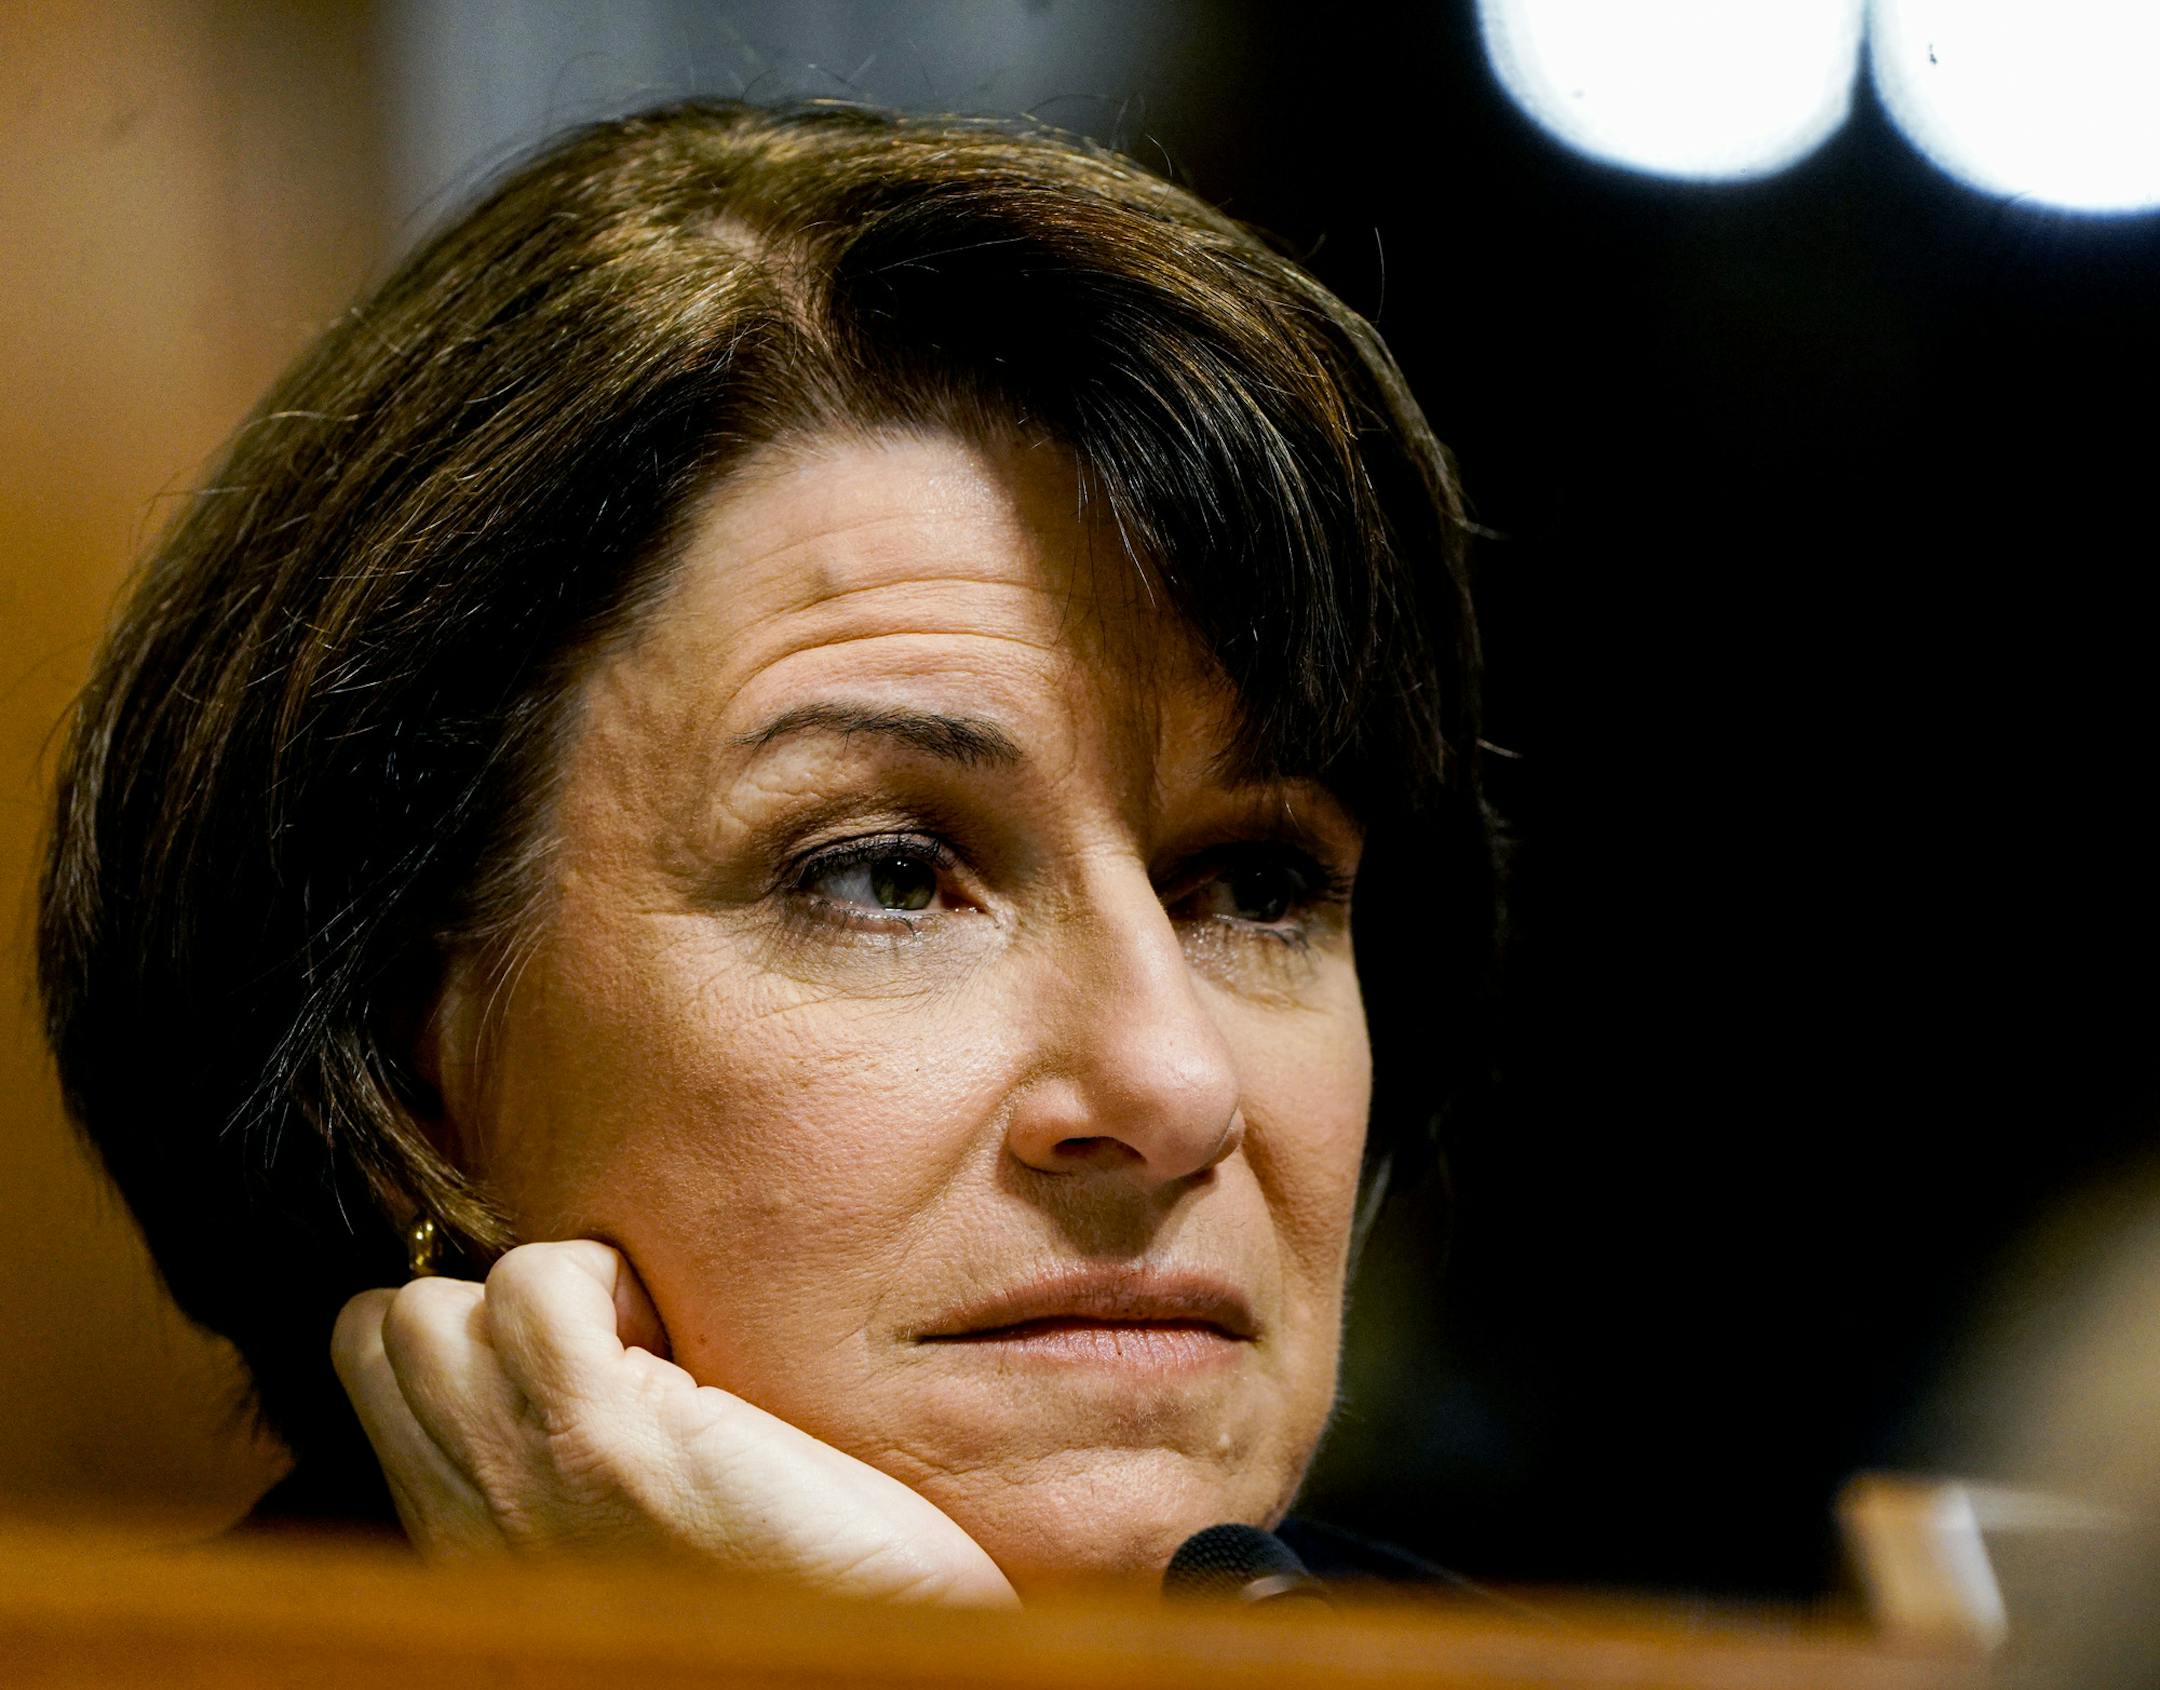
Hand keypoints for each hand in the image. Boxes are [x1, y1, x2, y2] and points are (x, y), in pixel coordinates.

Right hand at [331, 1240, 1016, 1604]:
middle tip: (611, 1340)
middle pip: (386, 1329)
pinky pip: (536, 1280)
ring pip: (432, 1305)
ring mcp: (524, 1477)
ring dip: (551, 1285)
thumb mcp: (628, 1535)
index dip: (469, 1329)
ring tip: (649, 1344)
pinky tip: (679, 1343)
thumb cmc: (786, 1593)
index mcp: (466, 1546)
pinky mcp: (607, 1438)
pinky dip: (604, 1272)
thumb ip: (558, 1464)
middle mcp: (467, 1524)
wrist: (868, 1664)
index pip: (375, 1372)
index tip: (575, 1347)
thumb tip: (583, 1346)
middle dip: (492, 1297)